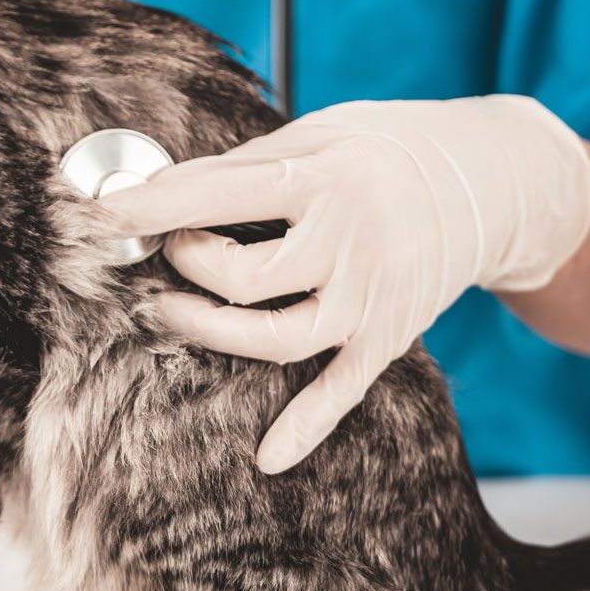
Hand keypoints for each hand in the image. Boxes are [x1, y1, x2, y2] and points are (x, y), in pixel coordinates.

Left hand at [99, 97, 589, 473]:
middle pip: (242, 278)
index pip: (221, 196)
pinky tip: (266, 457)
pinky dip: (305, 428)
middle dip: (184, 265)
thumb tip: (160, 188)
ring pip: (276, 340)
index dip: (155, 207)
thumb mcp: (317, 133)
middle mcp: (351, 244)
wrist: (486, 184)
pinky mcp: (387, 337)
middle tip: (165, 248)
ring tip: (162, 310)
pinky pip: (342, 391)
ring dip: (207, 331)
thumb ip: (243, 165)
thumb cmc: (383, 149)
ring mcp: (371, 299)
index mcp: (327, 180)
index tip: (103, 212)